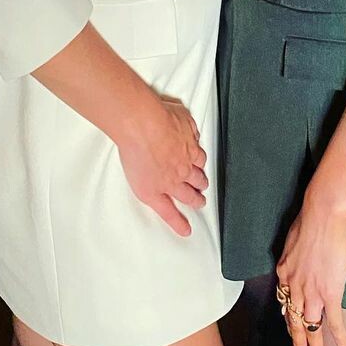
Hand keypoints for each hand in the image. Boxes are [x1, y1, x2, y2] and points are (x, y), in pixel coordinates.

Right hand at [116, 94, 208, 237]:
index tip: (199, 167)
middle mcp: (183, 167)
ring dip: (195, 199)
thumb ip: (188, 126)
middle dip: (201, 183)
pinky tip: (185, 230)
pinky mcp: (155, 193)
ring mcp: (170, 182)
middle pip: (196, 178)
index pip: (198, 160)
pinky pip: (169, 213)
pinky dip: (178, 222)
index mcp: (189, 148)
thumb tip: (192, 131)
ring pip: (188, 195)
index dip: (199, 164)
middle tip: (202, 188)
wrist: (142, 126)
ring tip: (198, 203)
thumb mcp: (182, 115)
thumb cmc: (156, 116)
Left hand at [276, 190, 345, 345]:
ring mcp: (311, 292)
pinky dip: (339, 339)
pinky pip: (334, 322)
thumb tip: (299, 254)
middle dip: (298, 343)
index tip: (293, 327)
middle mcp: (294, 286)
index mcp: (285, 272)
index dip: (290, 317)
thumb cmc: (311, 217)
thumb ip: (296, 251)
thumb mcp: (294, 237)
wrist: (323, 213)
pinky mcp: (330, 292)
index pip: (286, 302)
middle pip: (294, 321)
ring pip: (310, 328)